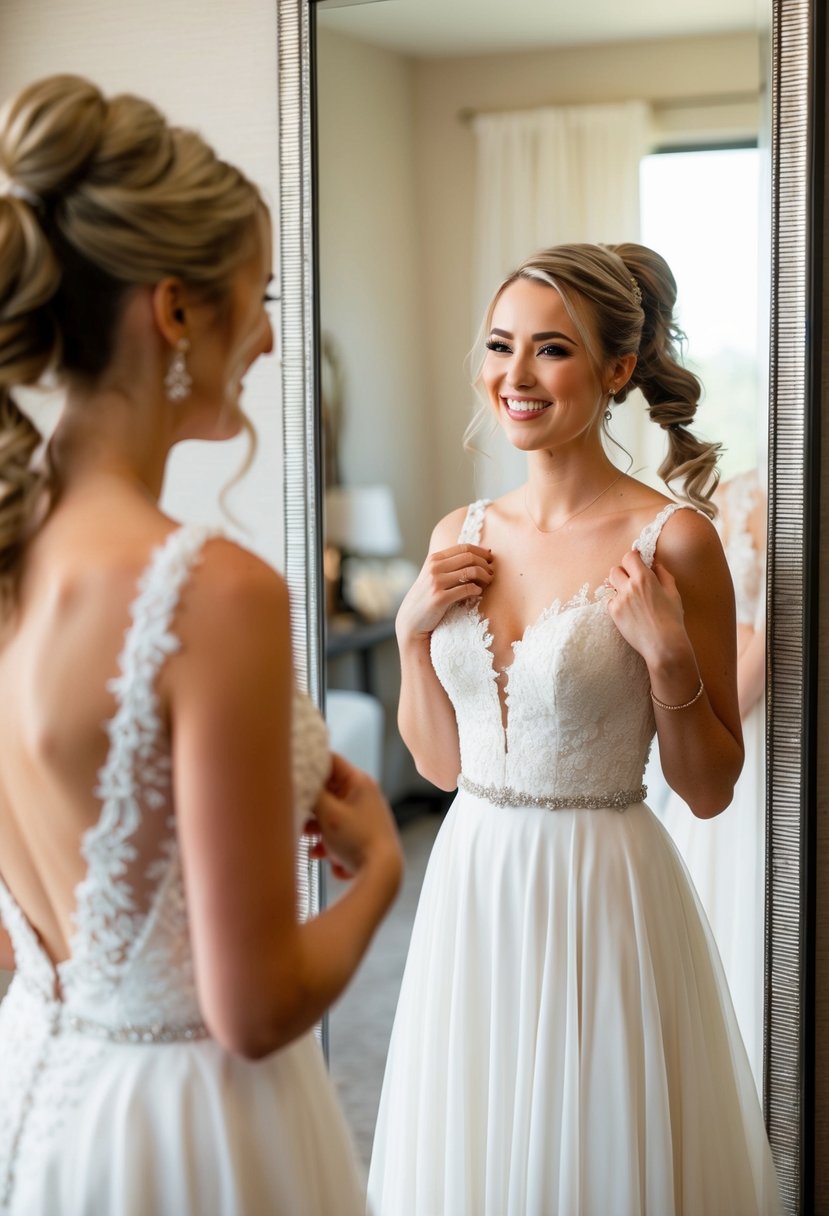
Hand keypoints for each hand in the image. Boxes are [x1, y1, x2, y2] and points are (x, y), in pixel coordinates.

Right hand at [305, 753, 402, 885]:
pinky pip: (338, 834)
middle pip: (327, 791)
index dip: (309, 765)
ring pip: (329, 815)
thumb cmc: (358, 840)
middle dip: (310, 806)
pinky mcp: (361, 835)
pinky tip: (324, 858)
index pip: (330, 761)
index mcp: (358, 782)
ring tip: (310, 842)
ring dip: (317, 829)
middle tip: (297, 815)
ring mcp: (363, 816)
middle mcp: (363, 795)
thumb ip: (311, 793)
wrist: (383, 874)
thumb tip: (297, 780)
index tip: (291, 774)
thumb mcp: (328, 813)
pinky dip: (328, 844)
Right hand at [396, 544, 493, 639]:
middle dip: (485, 564)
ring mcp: (436, 583)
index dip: (481, 552)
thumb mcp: (433, 575)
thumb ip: (449, 565)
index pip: (464, 547)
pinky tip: (478, 593)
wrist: (411, 620)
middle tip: (492, 572)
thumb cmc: (427, 597)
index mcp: (434, 559)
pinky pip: (467, 589)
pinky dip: (477, 590)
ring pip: (471, 572)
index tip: (490, 558)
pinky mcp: (440, 598)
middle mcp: (434, 568)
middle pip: (469, 557)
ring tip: (488, 582)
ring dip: (485, 576)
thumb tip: (478, 557)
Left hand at [605, 551, 689, 665]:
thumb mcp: (673, 593)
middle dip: (623, 572)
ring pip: (611, 586)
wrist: (663, 644)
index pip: (629, 557)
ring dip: (619, 587)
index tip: (636, 561)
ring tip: (631, 597)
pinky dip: (617, 603)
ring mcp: (619, 600)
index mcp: (644, 579)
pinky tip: (629, 611)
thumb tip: (655, 565)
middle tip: (632, 580)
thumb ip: (664, 575)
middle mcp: (629, 587)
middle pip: (615, 570)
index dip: (632, 558)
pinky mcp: (614, 613)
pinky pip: (611, 602)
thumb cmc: (672, 619)